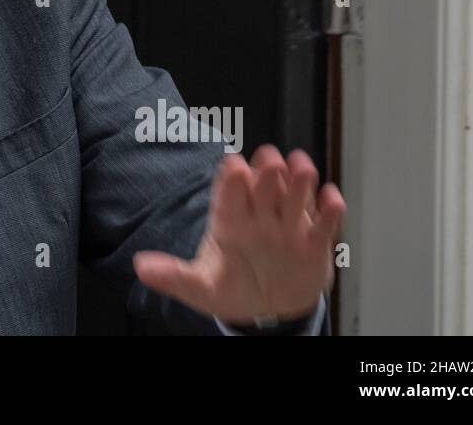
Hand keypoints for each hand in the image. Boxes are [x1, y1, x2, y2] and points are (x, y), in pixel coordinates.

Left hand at [132, 145, 344, 324]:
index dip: (231, 178)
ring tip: (302, 167)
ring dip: (300, 181)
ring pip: (295, 196)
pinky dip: (329, 211)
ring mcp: (288, 226)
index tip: (233, 165)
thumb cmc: (234, 289)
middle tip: (270, 161)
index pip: (228, 193)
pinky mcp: (314, 243)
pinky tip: (331, 199)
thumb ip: (174, 276)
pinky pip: (324, 224)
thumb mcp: (200, 287)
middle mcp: (260, 215)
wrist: (268, 312)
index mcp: (230, 220)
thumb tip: (141, 267)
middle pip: (264, 185)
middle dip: (267, 171)